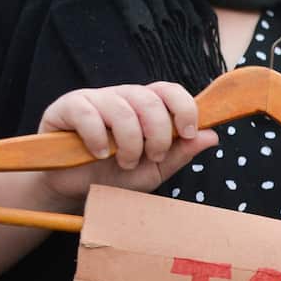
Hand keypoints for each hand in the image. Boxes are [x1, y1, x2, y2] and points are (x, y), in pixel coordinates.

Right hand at [37, 82, 219, 205]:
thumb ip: (181, 152)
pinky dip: (98, 139)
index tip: (187, 134)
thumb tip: (212, 135)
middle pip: (149, 100)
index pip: (170, 91)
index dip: (184, 109)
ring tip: (125, 163)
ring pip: (122, 110)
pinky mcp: (68, 107)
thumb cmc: (116, 176)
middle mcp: (122, 97)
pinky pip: (88, 114)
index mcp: (146, 107)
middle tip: (152, 158)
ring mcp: (95, 99)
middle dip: (158, 135)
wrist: (76, 189)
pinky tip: (99, 154)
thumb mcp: (155, 170)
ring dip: (129, 144)